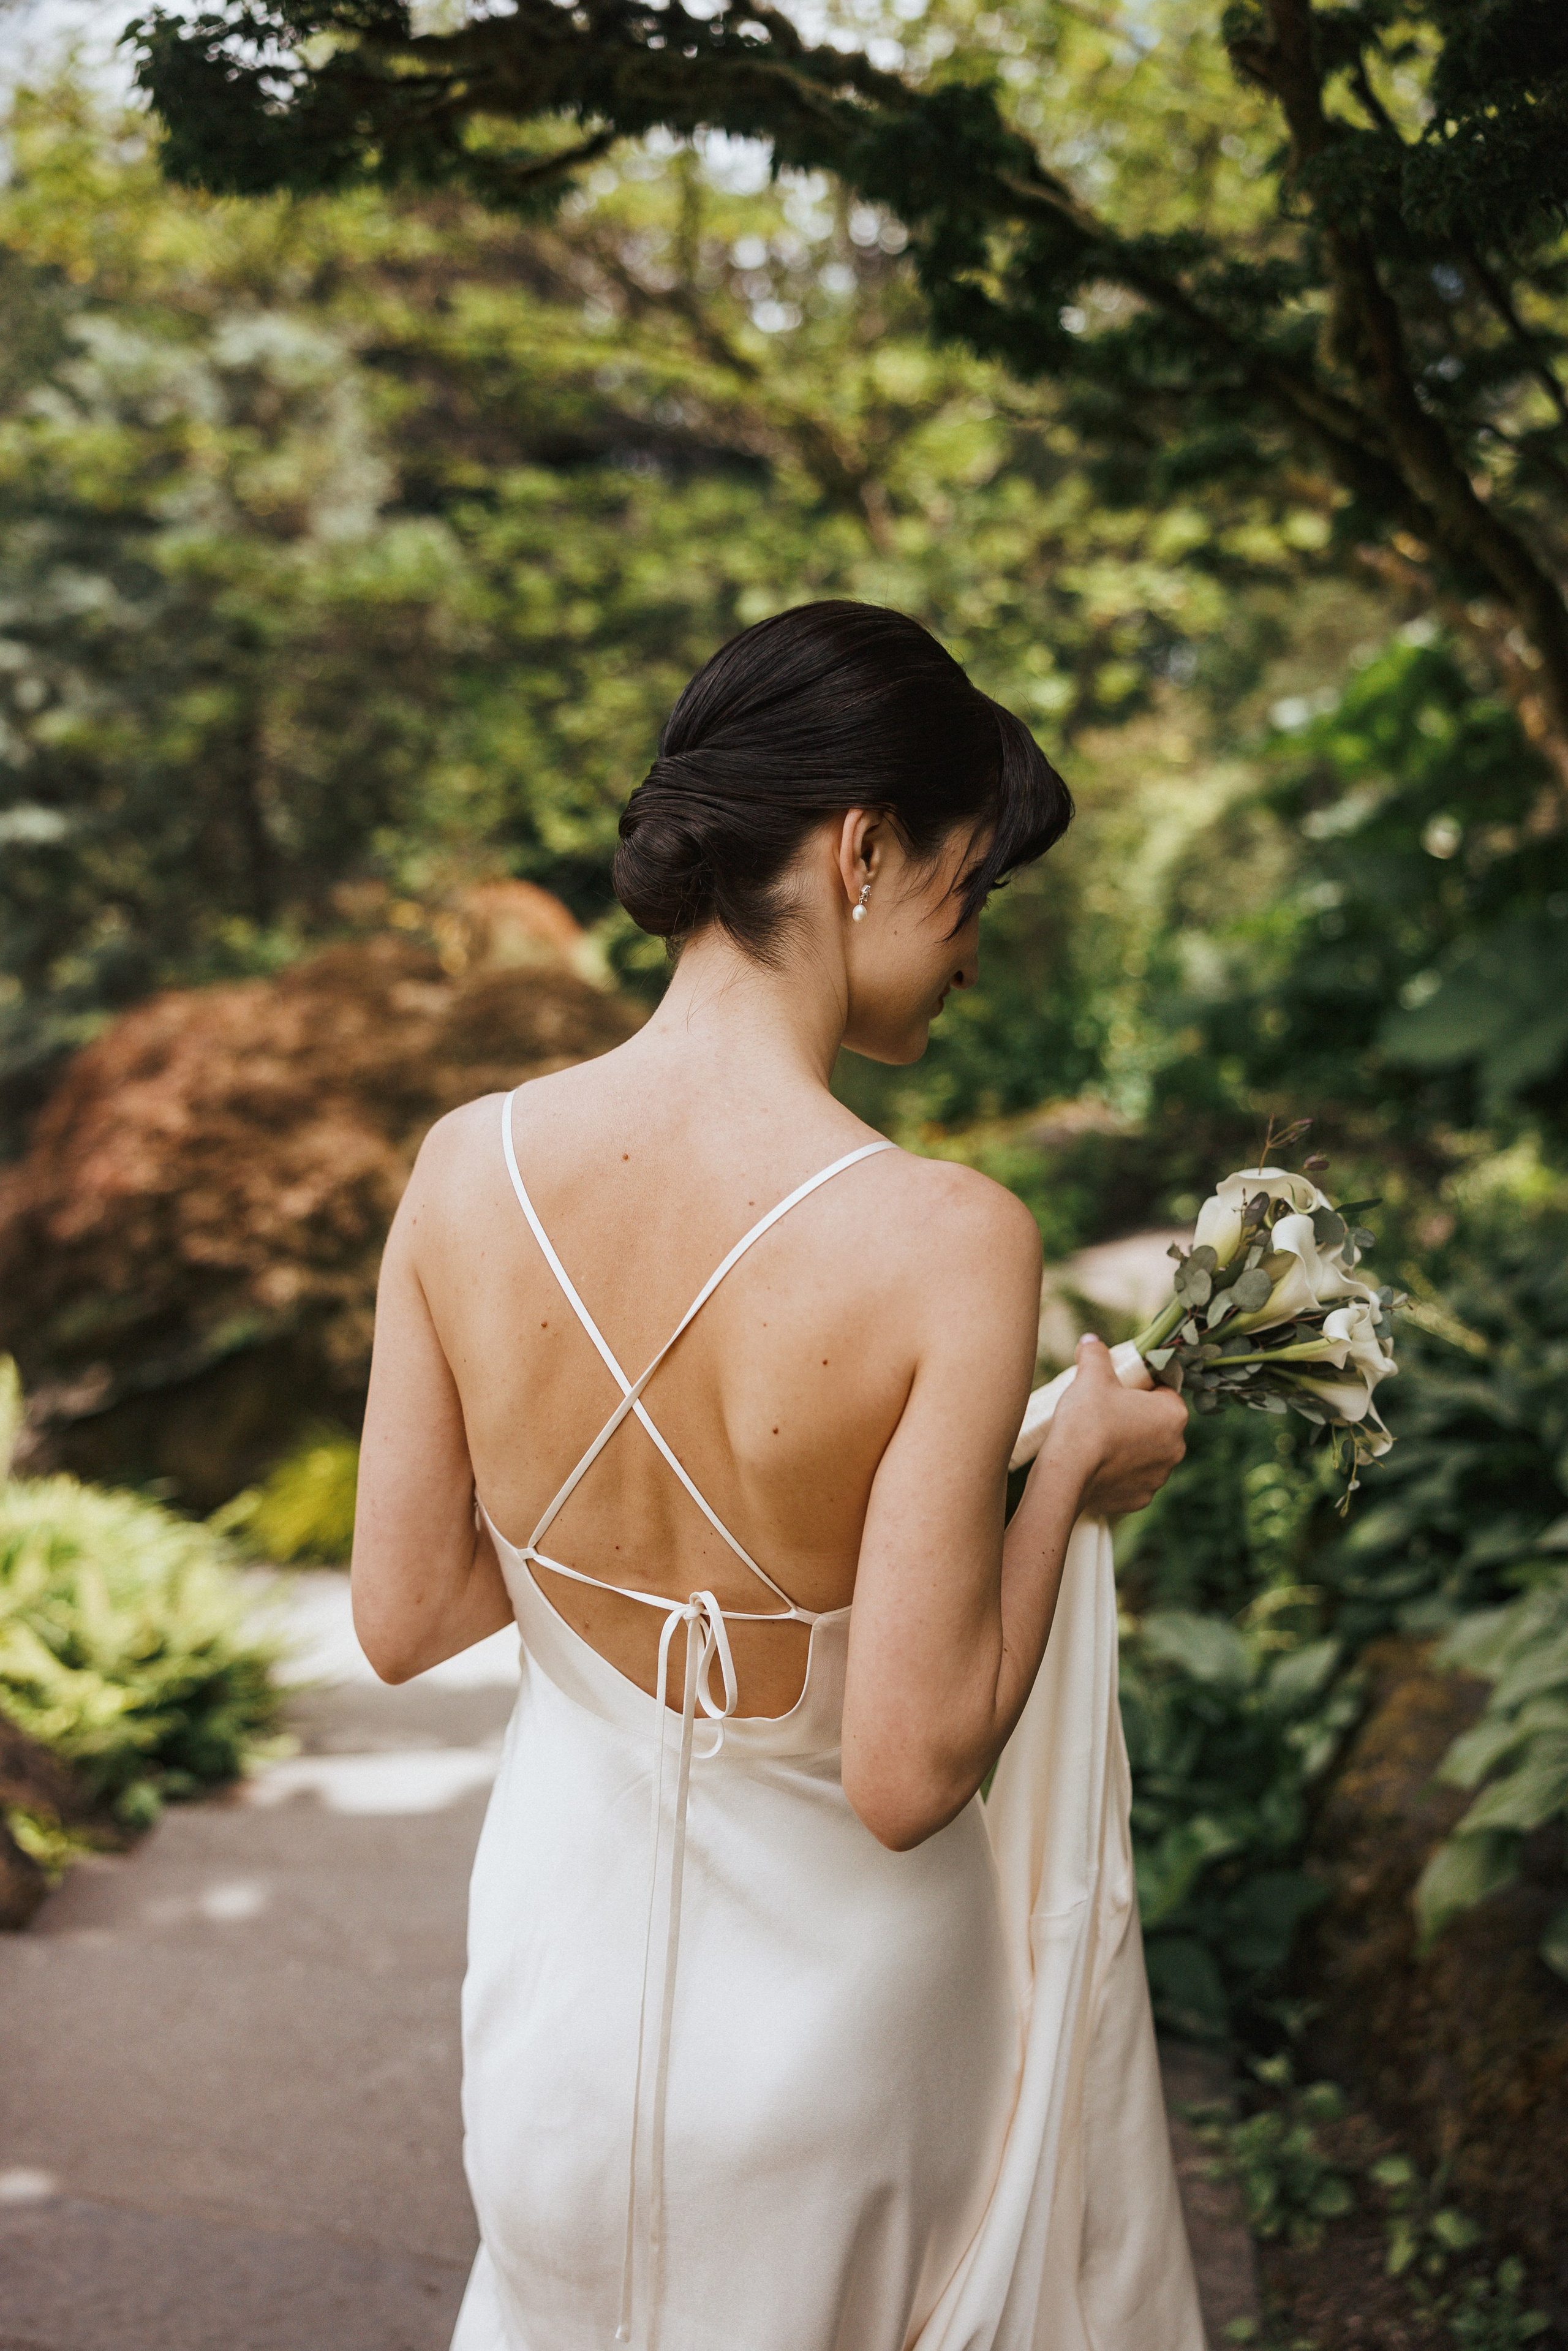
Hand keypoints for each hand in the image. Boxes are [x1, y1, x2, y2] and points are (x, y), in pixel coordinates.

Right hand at [1037, 1333, 1187, 1519]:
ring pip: (1146, 1453)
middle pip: (1157, 1424)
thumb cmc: (1086, 1420)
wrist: (1067, 1474)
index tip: (1119, 1387)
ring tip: (1098, 1439)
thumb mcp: (1090, 1376)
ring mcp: (1158, 1477)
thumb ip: (1095, 1354)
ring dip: (1130, 1446)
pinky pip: (1132, 1479)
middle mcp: (1175, 1448)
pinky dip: (1118, 1473)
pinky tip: (1097, 1465)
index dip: (1141, 1386)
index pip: (1164, 1390)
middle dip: (1136, 1417)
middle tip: (1105, 1411)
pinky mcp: (1140, 1499)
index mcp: (1173, 1414)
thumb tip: (1091, 1341)